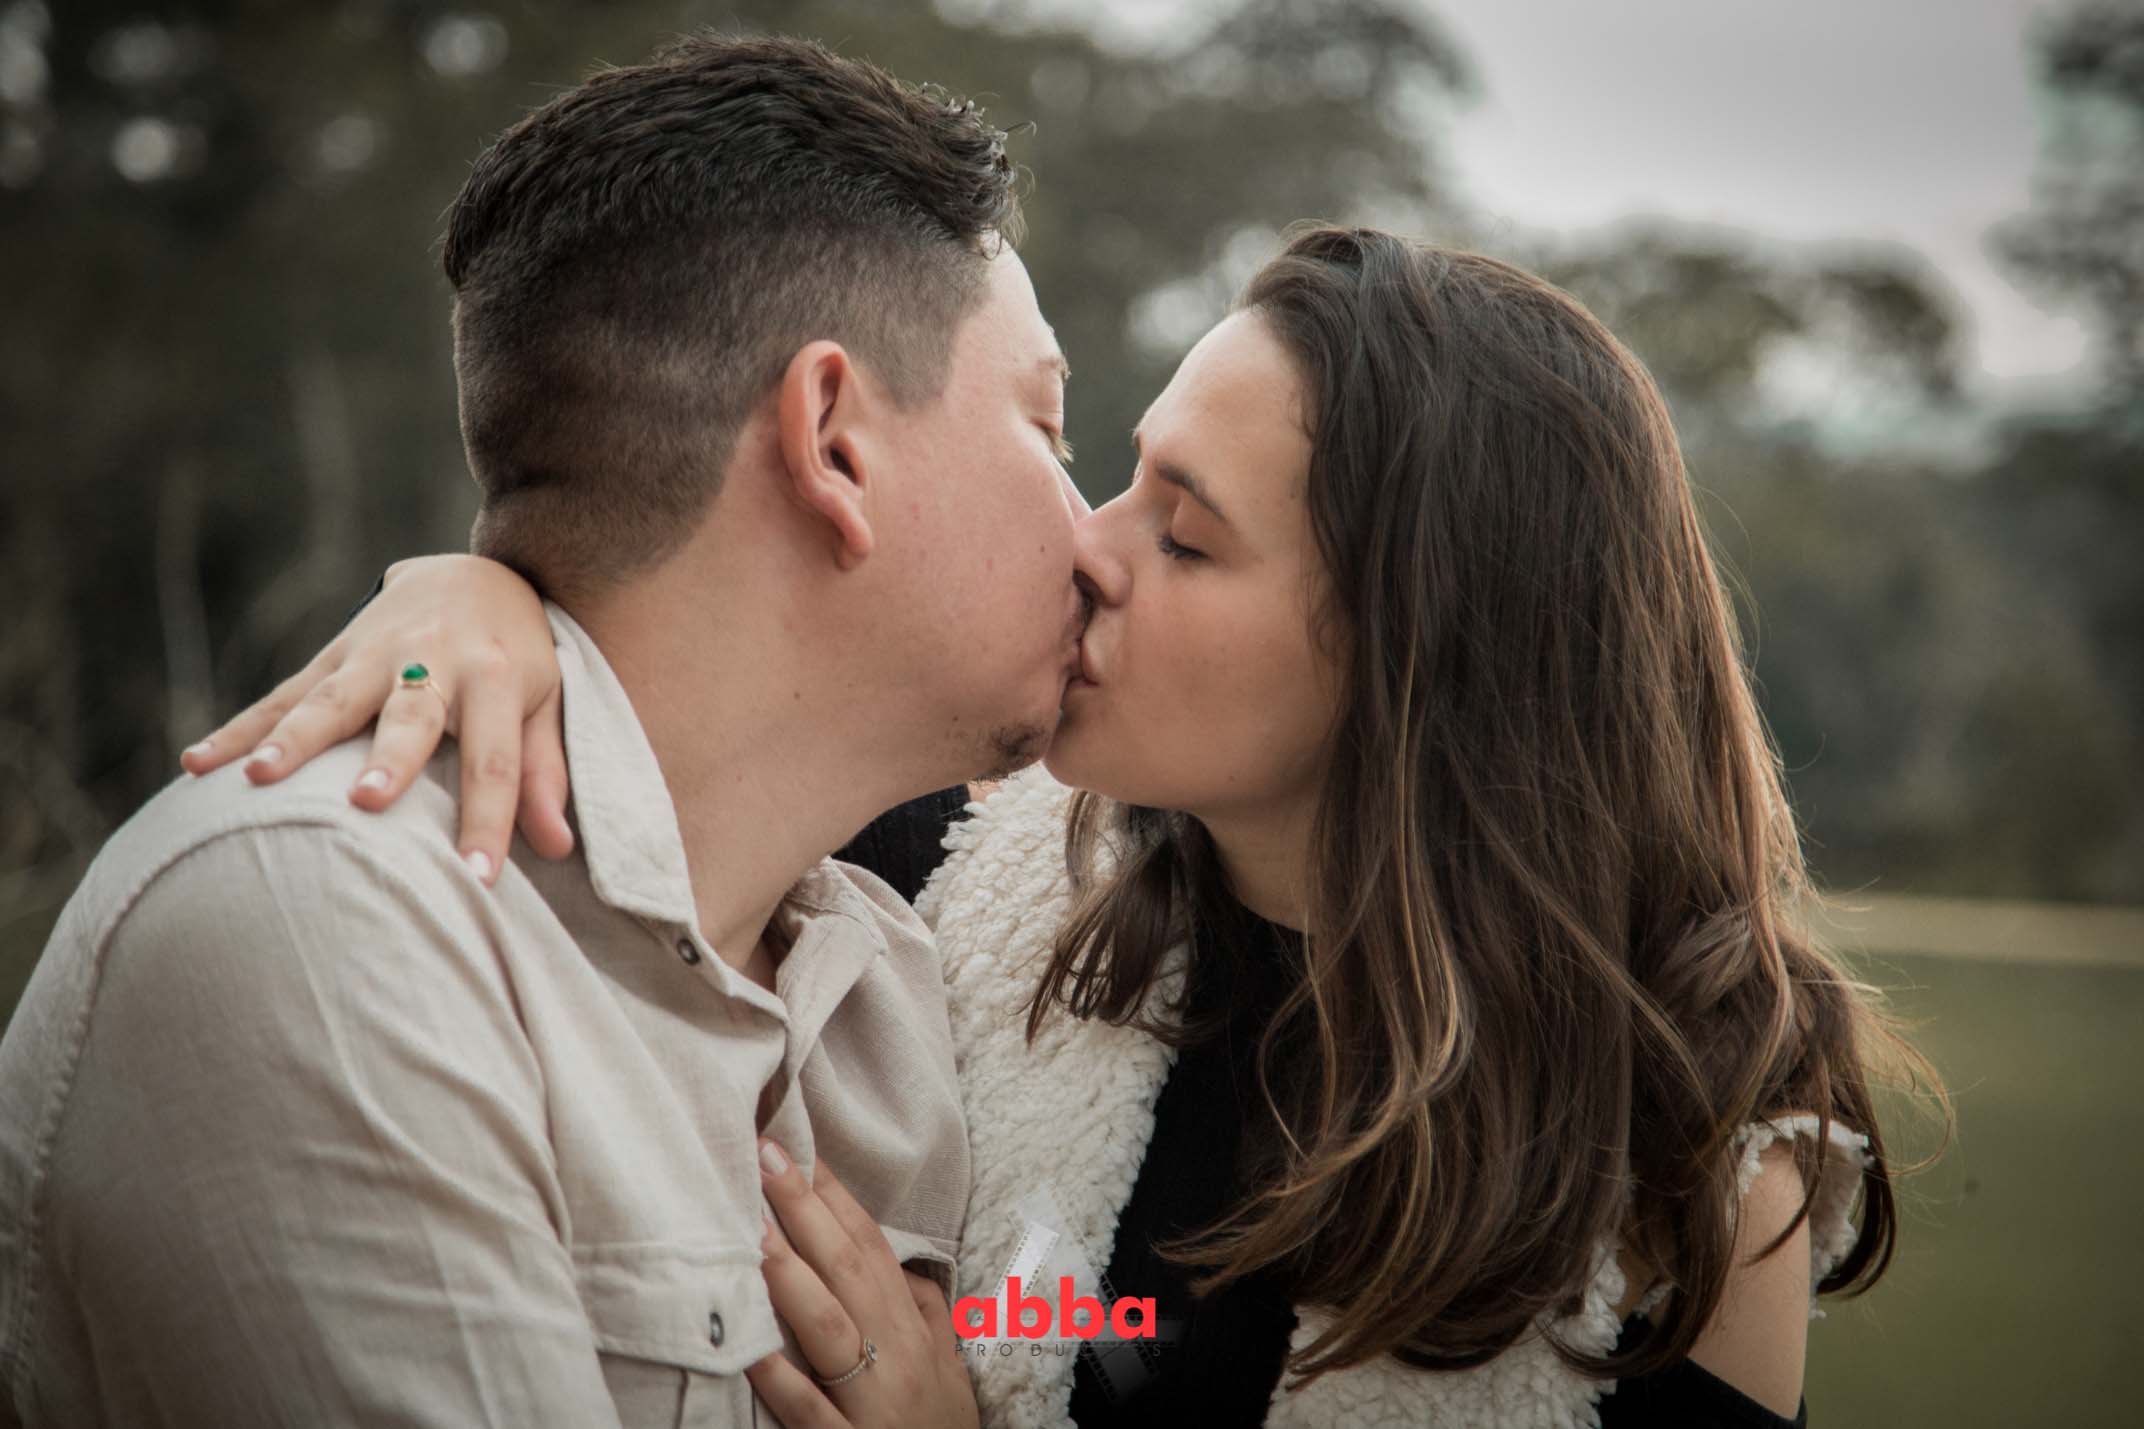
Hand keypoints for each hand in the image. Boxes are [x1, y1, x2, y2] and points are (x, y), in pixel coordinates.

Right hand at [180, 554, 573, 881]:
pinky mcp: (332, 655)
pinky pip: (281, 696)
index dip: (491, 819)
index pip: (498, 758)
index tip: (478, 878)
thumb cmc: (514, 656)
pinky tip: (196, 763)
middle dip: (388, 757)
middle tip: (367, 801)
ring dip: (295, 738)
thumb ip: (543, 771)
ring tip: (259, 779)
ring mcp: (374, 654)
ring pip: (332, 698)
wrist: (470, 574)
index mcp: (495, 677)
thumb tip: (558, 849)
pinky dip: (239, 729)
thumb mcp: (544, 701)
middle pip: (409, 715)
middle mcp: (432, 660)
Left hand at [749, 1141, 976, 1428]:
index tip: (798, 1150)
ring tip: (752, 1224)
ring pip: (827, 1326)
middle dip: (806, 1209)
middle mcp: (895, 1356)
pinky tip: (749, 1342)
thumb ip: (926, 1310)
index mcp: (914, 1330)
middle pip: (848, 1269)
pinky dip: (780, 1375)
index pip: (872, 1247)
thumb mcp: (949, 1367)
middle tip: (766, 1157)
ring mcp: (870, 1402)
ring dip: (788, 1272)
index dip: (836, 1197)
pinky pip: (808, 1407)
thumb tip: (901, 1258)